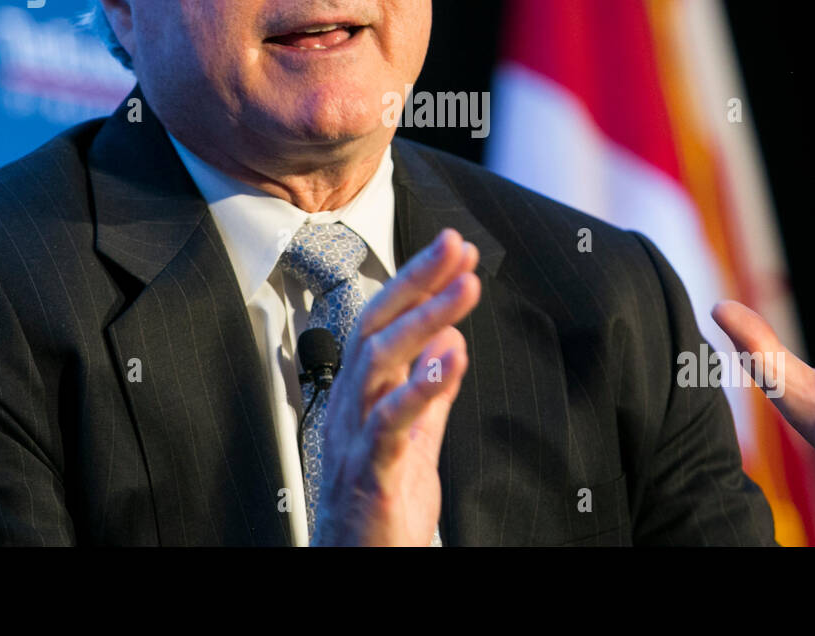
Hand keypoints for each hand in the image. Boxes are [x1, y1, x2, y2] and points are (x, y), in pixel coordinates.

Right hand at [311, 227, 479, 544]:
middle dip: (417, 281)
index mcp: (360, 394)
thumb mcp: (415, 438)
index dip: (418, 281)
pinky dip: (420, 389)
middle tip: (456, 246)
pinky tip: (451, 359)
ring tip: (463, 289)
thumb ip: (430, 392)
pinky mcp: (373, 472)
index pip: (383, 320)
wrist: (362, 567)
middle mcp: (351, 406)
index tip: (454, 248)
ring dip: (424, 320)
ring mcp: (357, 437)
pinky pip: (391, 424)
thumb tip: (449, 343)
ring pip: (379, 363)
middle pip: (376, 326)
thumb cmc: (382, 507)